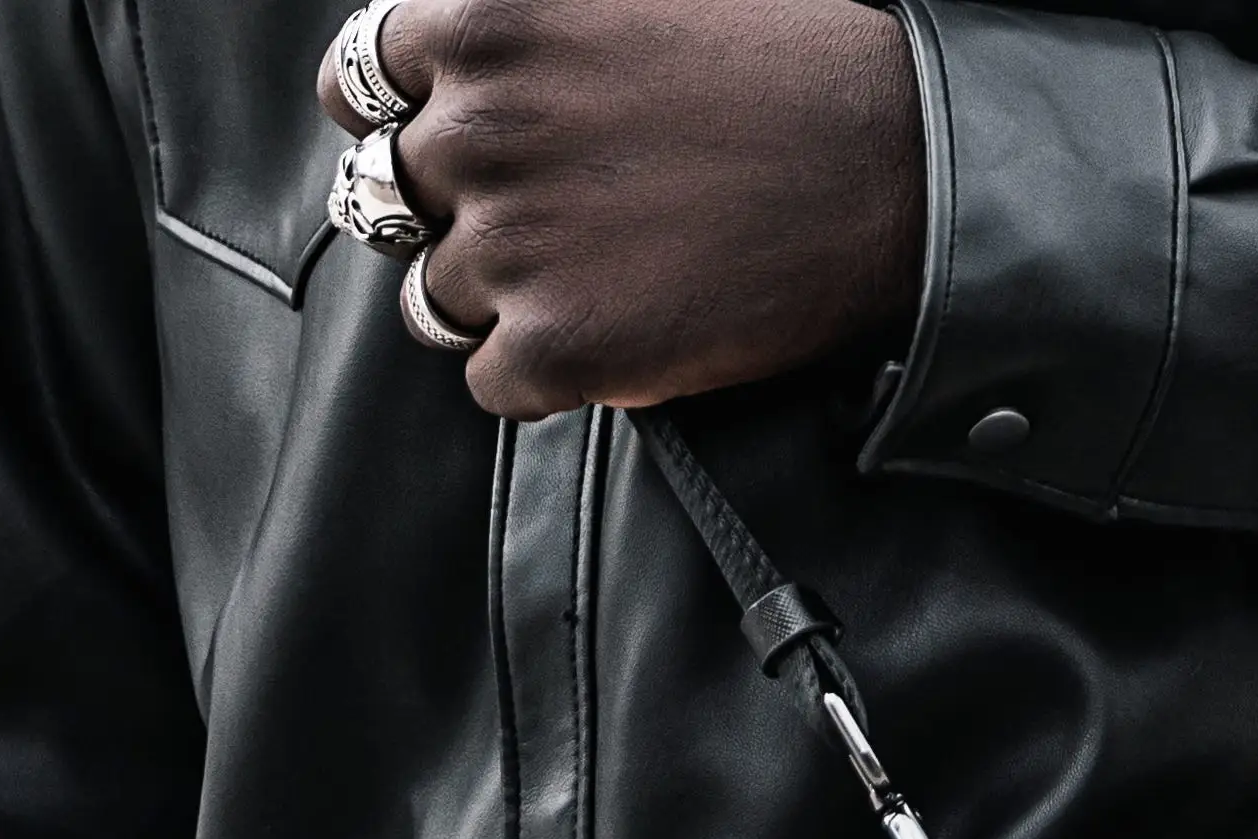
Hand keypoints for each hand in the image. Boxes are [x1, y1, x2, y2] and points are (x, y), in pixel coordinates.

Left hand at [317, 0, 925, 417]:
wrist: (897, 169)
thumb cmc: (787, 66)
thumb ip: (535, 30)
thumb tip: (463, 74)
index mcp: (486, 23)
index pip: (360, 83)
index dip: (401, 122)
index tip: (447, 146)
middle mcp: (476, 129)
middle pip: (390, 199)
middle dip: (451, 217)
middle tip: (537, 230)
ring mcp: (510, 245)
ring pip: (434, 299)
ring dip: (499, 303)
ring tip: (595, 285)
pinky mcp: (558, 347)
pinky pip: (491, 383)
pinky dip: (542, 375)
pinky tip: (619, 337)